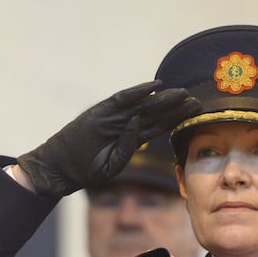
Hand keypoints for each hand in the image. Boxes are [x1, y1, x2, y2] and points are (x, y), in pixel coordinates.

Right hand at [17, 81, 199, 196]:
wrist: (60, 168)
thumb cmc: (86, 170)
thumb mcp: (113, 164)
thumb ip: (128, 147)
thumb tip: (139, 124)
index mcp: (132, 139)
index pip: (159, 126)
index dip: (177, 119)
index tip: (195, 114)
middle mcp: (126, 124)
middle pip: (156, 113)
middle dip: (176, 106)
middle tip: (197, 100)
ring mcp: (114, 116)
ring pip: (143, 103)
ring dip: (163, 97)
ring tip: (182, 91)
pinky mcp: (101, 110)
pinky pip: (122, 98)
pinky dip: (138, 91)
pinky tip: (155, 86)